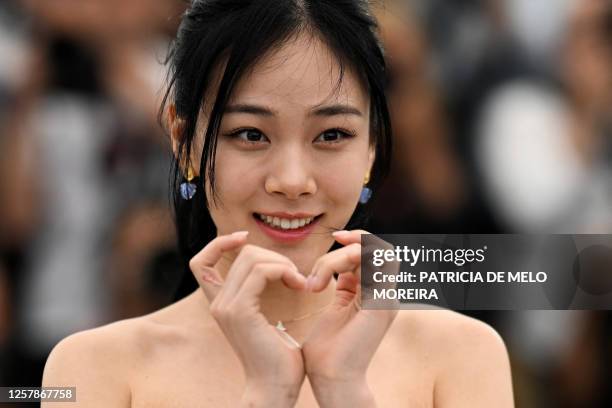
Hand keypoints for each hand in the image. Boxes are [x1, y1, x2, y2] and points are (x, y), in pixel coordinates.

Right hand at [188, 232, 306, 405]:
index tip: (246, 239)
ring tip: (299, 282)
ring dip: (282, 263)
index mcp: (221, 302)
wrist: (276, 387)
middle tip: (295, 275)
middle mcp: (218, 302)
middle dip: (273, 255)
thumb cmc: (278, 356)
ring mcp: (226, 306)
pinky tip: (298, 285)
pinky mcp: (240, 311)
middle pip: (242, 253)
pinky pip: (261, 272)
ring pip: (252, 258)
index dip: (221, 243)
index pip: (201, 262)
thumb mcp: (264, 316)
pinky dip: (283, 271)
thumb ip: (259, 292)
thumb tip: (274, 266)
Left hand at [301, 230, 398, 406]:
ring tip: (317, 280)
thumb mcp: (335, 308)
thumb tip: (336, 267)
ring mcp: (386, 298)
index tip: (334, 238)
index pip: (376, 252)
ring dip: (340, 256)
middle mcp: (385, 294)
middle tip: (322, 260)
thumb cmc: (327, 351)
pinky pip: (372, 264)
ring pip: (374, 252)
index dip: (357, 239)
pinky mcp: (380, 303)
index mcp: (376, 294)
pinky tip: (321, 283)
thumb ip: (342, 286)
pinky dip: (342, 262)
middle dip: (348, 244)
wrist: (331, 378)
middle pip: (377, 247)